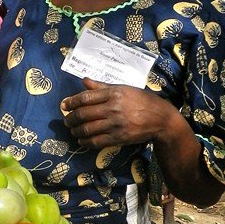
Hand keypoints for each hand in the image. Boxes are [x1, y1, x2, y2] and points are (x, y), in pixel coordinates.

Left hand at [60, 78, 175, 147]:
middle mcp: (113, 108)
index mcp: (114, 93)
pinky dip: (86, 142)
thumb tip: (84, 81)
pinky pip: (97, 141)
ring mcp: (116, 124)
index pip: (85, 97)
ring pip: (87, 129)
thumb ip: (102, 86)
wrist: (161, 119)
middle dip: (70, 118)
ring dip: (76, 131)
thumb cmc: (142, 100)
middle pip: (83, 114)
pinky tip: (82, 141)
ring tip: (73, 130)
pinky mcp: (119, 138)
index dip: (71, 102)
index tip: (63, 105)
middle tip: (66, 120)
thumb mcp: (124, 88)